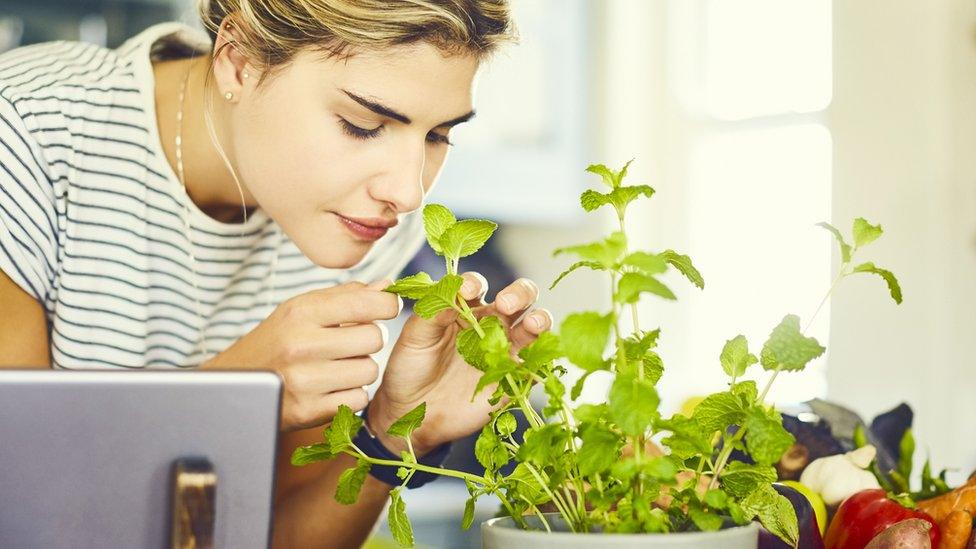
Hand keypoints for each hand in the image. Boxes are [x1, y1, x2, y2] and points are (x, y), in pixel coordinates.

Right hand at [203, 280, 399, 431]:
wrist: (233, 384)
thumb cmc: (276, 341)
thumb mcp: (301, 309)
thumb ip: (346, 296)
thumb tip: (388, 286)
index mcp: (301, 312)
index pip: (368, 303)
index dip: (386, 306)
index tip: (384, 309)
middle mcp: (301, 345)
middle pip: (375, 339)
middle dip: (369, 340)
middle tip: (352, 343)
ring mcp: (304, 380)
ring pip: (369, 371)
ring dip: (361, 370)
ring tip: (338, 366)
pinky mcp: (308, 411)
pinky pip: (358, 400)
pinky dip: (350, 395)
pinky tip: (331, 388)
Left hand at [368, 273, 551, 454]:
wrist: (414, 412)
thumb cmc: (410, 369)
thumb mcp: (414, 337)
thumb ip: (431, 313)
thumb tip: (453, 294)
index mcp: (464, 308)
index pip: (477, 286)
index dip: (475, 283)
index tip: (467, 291)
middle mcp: (490, 323)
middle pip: (518, 297)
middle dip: (519, 293)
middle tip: (506, 303)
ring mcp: (505, 349)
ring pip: (534, 326)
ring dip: (540, 320)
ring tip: (534, 324)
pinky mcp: (513, 376)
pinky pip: (535, 364)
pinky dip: (542, 357)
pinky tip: (536, 357)